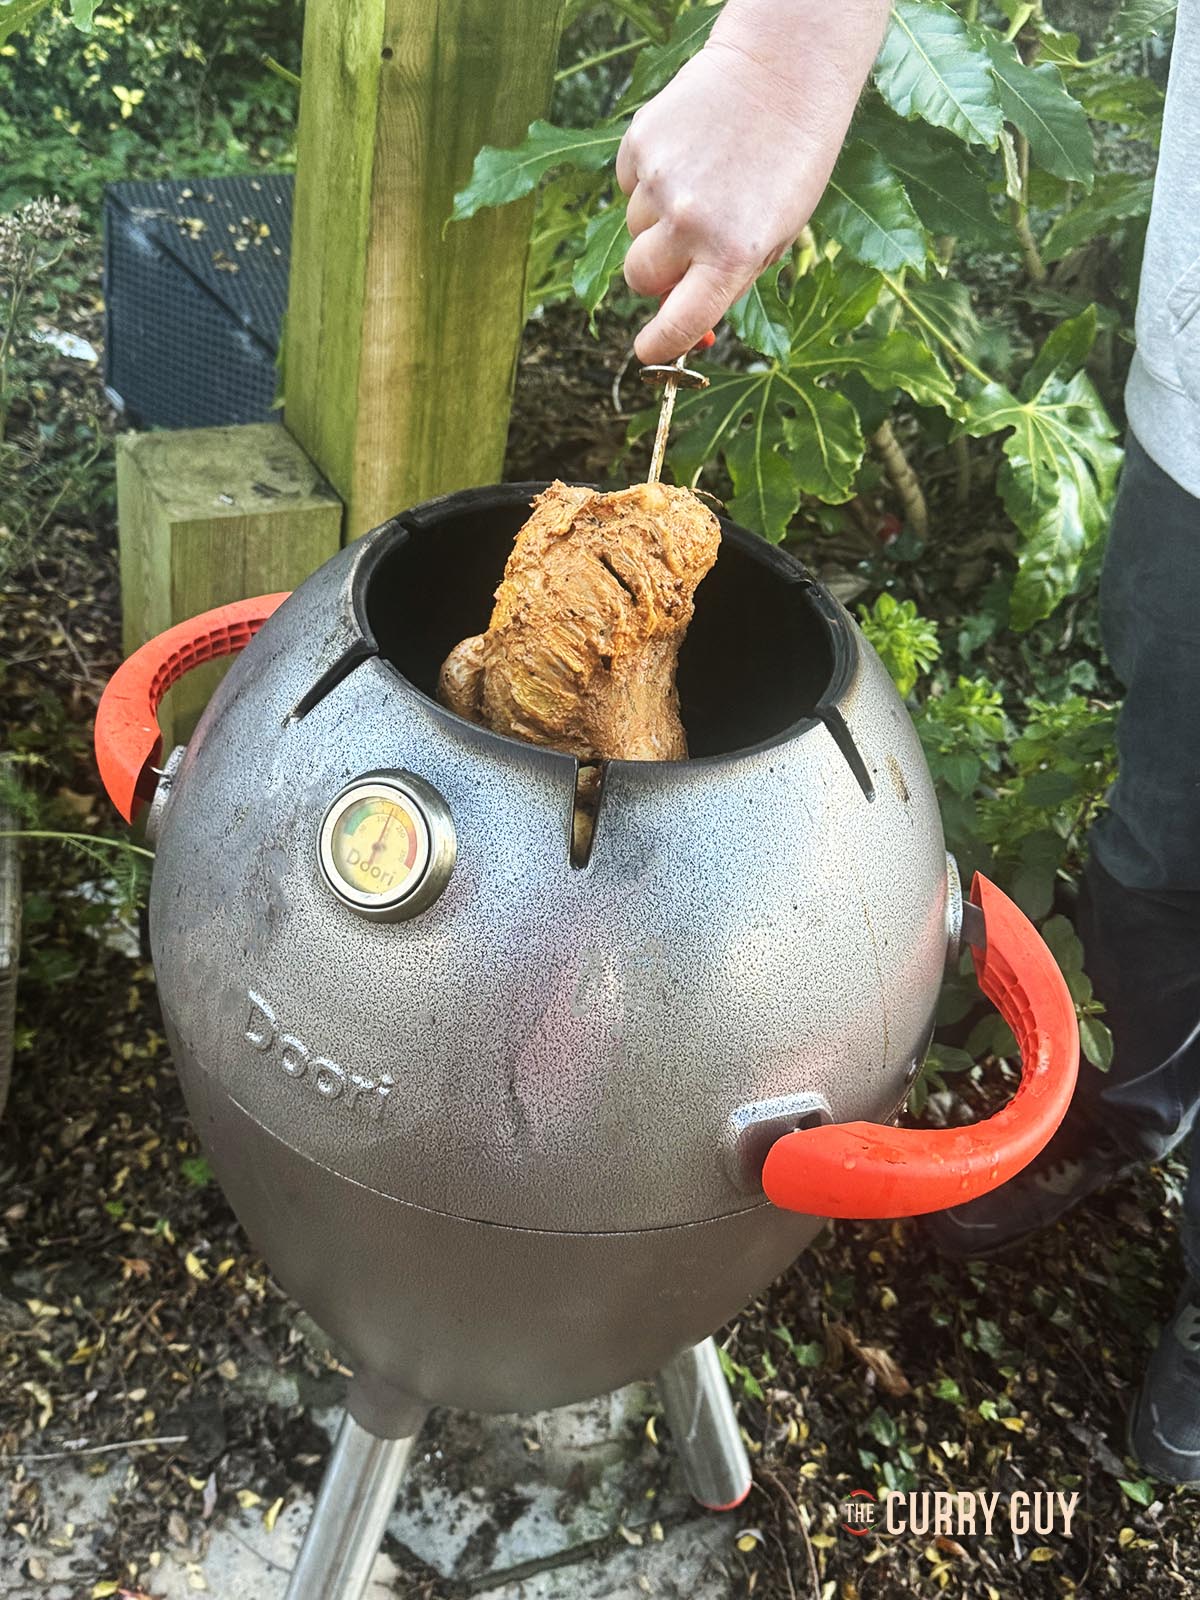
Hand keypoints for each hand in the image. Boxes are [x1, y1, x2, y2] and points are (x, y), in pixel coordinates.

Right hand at [617, 0, 889, 362]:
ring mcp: (661, 182)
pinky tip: (688, 153)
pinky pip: (628, 184)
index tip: (648, 352)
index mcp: (733, 254)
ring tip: (701, 181)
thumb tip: (686, 327)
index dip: (659, 345)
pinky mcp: (641, 143)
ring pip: (633, 230)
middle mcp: (693, 222)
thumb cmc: (789, 162)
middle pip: (640, 278)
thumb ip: (727, 281)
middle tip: (685, 247)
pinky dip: (648, 178)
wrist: (782, 72)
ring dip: (657, 220)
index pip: (680, 323)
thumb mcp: (774, 235)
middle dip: (655, 274)